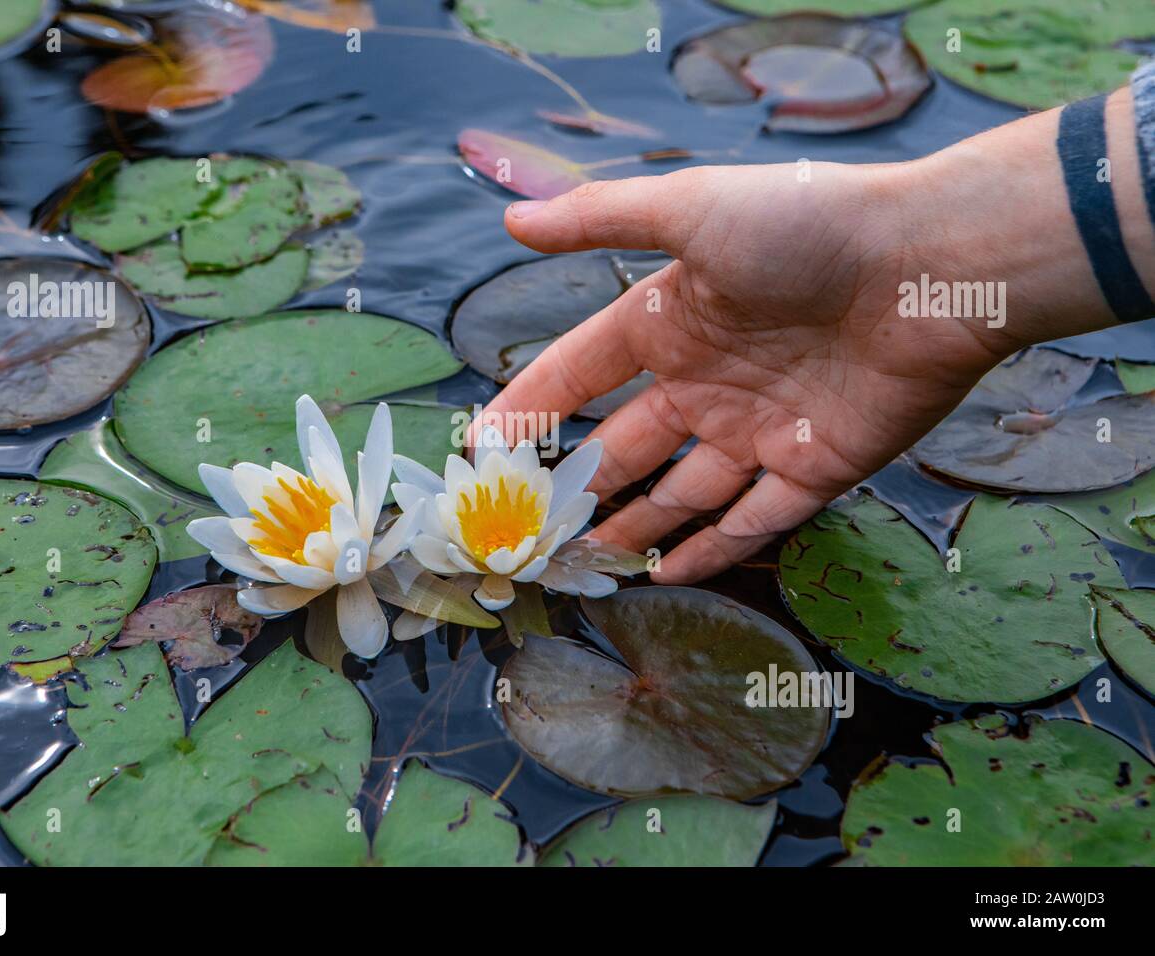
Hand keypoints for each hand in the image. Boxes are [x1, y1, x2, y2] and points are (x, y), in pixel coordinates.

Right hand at [476, 160, 1023, 583]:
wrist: (931, 265)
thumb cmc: (806, 229)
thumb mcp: (691, 209)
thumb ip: (599, 217)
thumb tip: (512, 219)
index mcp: (669, 321)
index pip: (578, 373)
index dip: (529, 407)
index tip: (482, 448)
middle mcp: (707, 381)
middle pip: (626, 446)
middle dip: (577, 486)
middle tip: (526, 530)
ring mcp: (759, 430)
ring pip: (682, 494)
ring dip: (636, 528)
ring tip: (588, 564)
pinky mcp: (815, 469)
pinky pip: (753, 522)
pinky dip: (712, 550)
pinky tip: (669, 575)